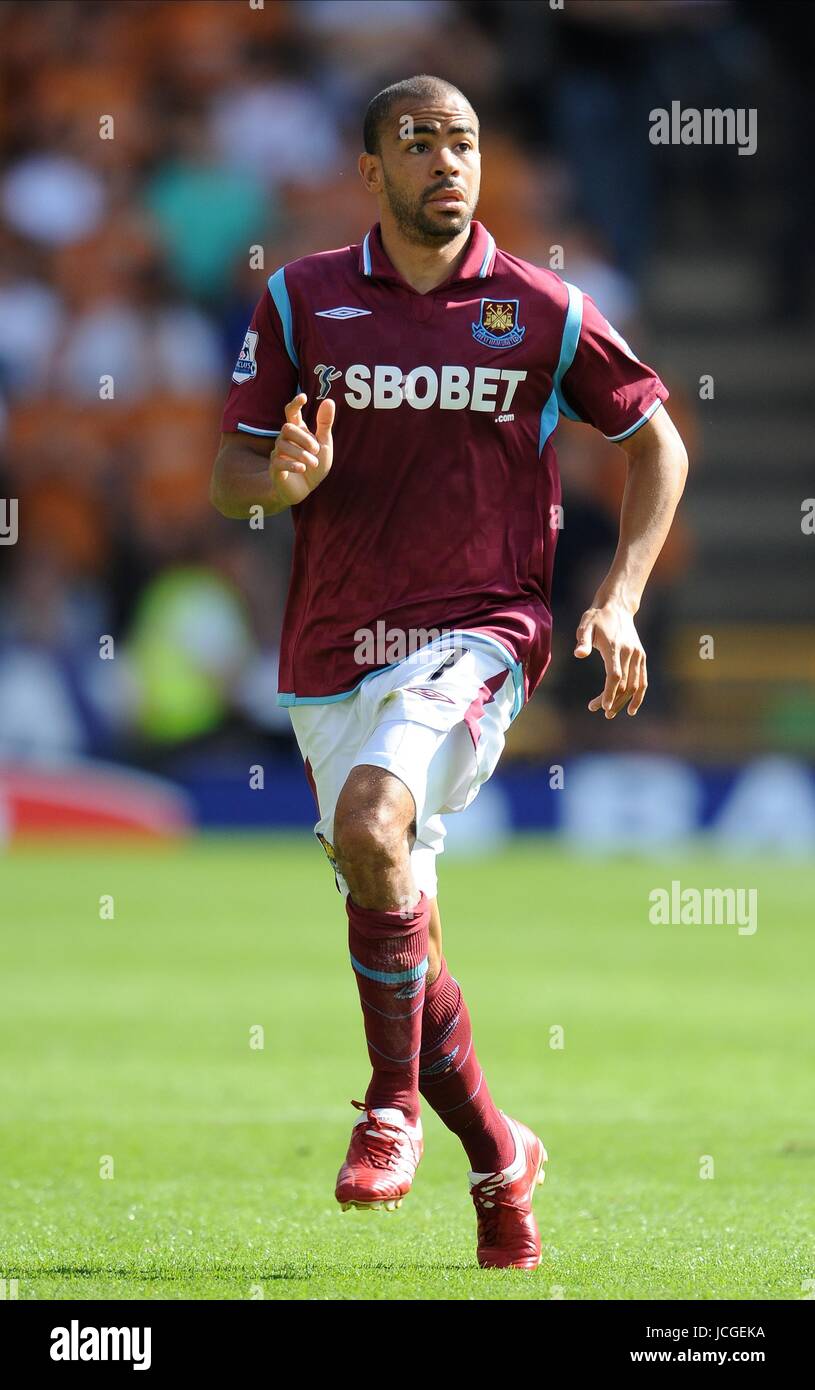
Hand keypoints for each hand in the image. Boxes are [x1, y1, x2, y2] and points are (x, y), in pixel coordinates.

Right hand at [270, 392, 334, 505]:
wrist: (305, 490)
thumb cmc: (314, 465)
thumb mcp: (324, 445)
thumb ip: (325, 424)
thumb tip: (329, 400)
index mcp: (297, 432)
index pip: (291, 412)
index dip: (295, 404)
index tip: (303, 397)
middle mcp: (285, 440)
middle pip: (287, 428)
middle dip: (304, 438)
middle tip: (316, 449)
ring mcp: (278, 454)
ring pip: (283, 445)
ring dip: (302, 454)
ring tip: (313, 463)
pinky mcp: (275, 469)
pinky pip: (278, 462)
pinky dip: (292, 465)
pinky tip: (302, 469)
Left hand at [574, 601, 647, 717]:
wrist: (617, 607)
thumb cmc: (597, 618)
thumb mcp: (586, 626)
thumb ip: (583, 641)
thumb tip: (579, 654)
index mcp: (616, 648)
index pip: (615, 676)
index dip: (610, 693)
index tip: (602, 707)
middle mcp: (630, 653)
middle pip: (624, 684)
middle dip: (611, 700)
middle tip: (595, 708)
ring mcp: (638, 655)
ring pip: (635, 685)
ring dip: (624, 701)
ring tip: (610, 713)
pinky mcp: (641, 656)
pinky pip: (643, 680)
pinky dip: (639, 695)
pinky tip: (632, 708)